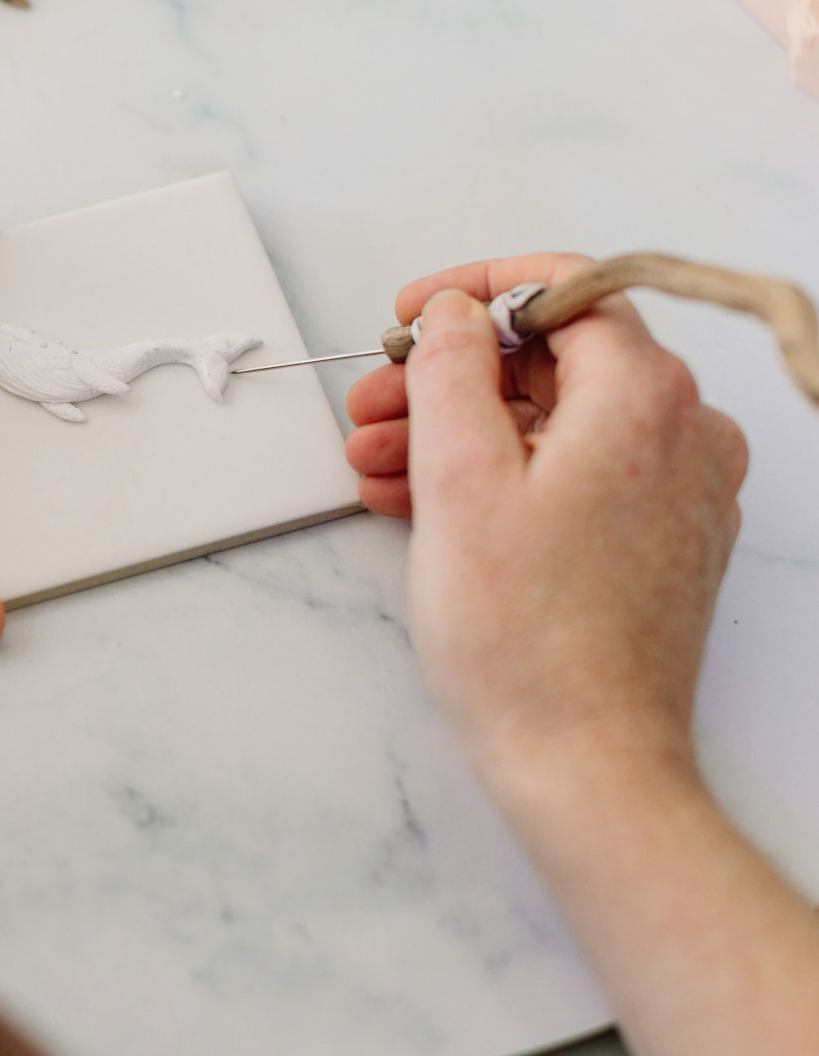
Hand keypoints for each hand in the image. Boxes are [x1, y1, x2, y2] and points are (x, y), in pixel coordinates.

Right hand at [344, 254, 748, 778]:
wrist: (584, 766)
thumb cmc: (527, 640)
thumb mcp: (460, 478)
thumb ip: (451, 369)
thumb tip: (457, 313)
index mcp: (644, 397)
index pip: (564, 289)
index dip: (475, 292)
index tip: (413, 316)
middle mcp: (681, 433)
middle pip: (550, 362)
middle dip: (448, 378)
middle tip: (373, 403)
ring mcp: (674, 491)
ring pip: (551, 422)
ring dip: (456, 432)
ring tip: (374, 464)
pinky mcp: (655, 540)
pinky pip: (568, 475)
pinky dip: (496, 477)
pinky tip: (418, 501)